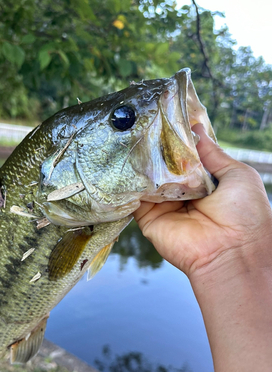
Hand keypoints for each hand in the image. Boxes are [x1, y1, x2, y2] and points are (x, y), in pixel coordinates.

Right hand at [133, 123, 271, 279]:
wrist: (232, 251)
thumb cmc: (244, 214)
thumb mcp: (236, 174)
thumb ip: (212, 153)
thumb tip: (196, 129)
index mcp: (204, 183)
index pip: (184, 158)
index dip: (176, 141)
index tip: (164, 120)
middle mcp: (182, 194)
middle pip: (163, 167)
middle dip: (155, 149)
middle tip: (144, 126)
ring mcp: (164, 206)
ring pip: (147, 179)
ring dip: (141, 163)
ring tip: (132, 140)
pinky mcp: (149, 219)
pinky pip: (135, 198)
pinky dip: (130, 182)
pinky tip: (127, 163)